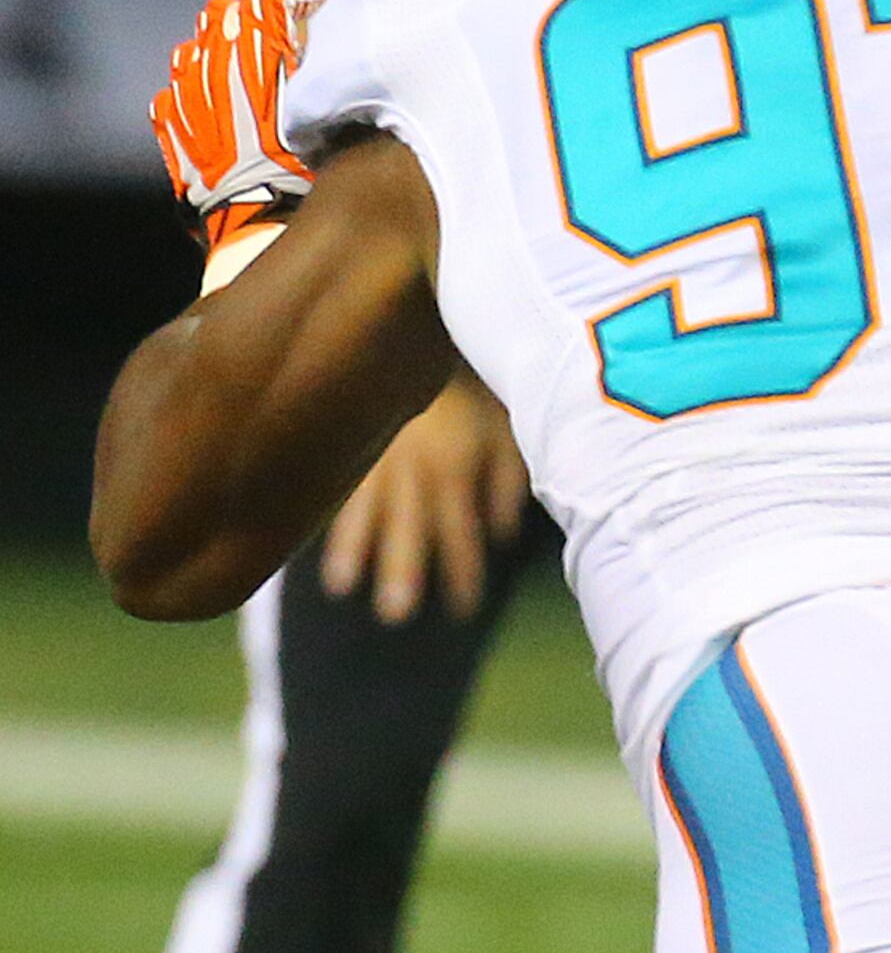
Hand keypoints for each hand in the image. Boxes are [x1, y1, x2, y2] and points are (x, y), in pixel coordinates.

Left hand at [149, 0, 319, 249]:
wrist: (256, 212)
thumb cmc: (300, 164)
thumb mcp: (319, 106)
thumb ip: (308, 64)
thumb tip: (306, 40)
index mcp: (254, 50)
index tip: (307, 11)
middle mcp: (212, 60)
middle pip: (222, 12)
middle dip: (248, 20)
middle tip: (272, 44)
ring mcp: (184, 89)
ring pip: (193, 48)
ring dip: (216, 54)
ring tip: (239, 80)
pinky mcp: (170, 118)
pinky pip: (174, 91)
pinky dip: (193, 94)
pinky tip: (214, 113)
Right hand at [319, 373, 526, 623]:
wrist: (420, 336)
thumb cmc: (474, 395)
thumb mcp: (505, 434)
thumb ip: (506, 485)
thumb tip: (504, 537)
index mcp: (455, 467)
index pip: (461, 530)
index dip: (463, 572)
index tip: (464, 612)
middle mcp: (412, 468)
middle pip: (408, 527)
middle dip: (402, 571)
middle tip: (395, 616)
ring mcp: (377, 459)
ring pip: (364, 511)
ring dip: (354, 553)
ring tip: (342, 590)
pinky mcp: (351, 452)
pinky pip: (339, 491)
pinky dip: (331, 525)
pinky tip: (322, 560)